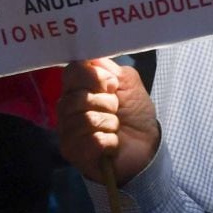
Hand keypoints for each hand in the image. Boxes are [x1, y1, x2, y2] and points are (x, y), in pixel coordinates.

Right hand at [58, 58, 159, 185]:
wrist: (146, 147)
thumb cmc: (134, 113)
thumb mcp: (128, 83)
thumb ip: (110, 68)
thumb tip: (91, 60)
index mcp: (77, 87)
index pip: (71, 72)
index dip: (93, 76)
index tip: (112, 85)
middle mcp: (66, 108)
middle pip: (77, 97)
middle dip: (107, 103)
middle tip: (116, 110)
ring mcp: (66, 131)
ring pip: (86, 119)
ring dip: (110, 123)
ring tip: (114, 128)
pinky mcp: (72, 152)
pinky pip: (92, 140)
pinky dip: (110, 141)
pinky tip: (111, 144)